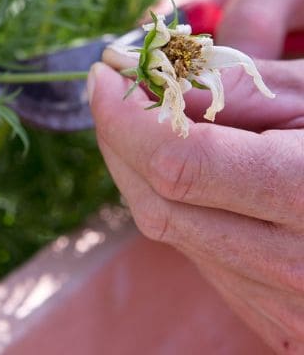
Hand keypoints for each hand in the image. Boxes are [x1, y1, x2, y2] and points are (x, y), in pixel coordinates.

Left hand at [88, 59, 303, 352]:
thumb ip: (231, 88)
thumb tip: (144, 79)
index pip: (176, 164)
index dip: (123, 117)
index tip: (105, 75)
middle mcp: (292, 267)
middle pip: (156, 202)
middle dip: (117, 138)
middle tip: (113, 91)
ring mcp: (280, 304)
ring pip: (166, 229)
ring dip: (138, 168)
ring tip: (146, 121)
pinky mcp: (270, 314)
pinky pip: (193, 251)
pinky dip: (172, 202)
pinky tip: (183, 167)